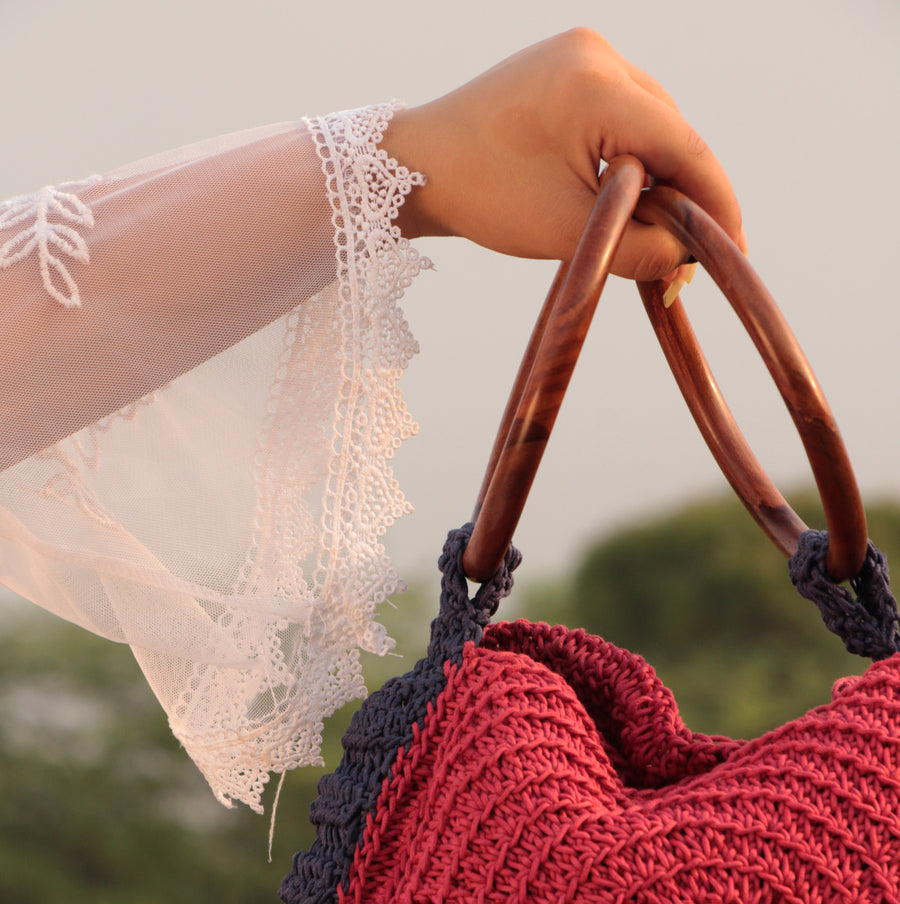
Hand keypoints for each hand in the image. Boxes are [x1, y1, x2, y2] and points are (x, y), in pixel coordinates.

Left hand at [384, 28, 745, 286]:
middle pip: (671, 133)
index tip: (734, 250)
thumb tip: (687, 259)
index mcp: (597, 86)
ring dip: (661, 177)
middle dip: (687, 196)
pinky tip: (632, 195)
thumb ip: (637, 248)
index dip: (717, 203)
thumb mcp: (566, 231)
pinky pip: (622, 112)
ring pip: (650, 123)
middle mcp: (597, 54)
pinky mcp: (568, 66)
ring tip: (661, 232)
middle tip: (692, 254)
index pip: (685, 147)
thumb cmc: (481, 196)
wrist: (418, 165)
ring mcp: (582, 53)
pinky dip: (633, 156)